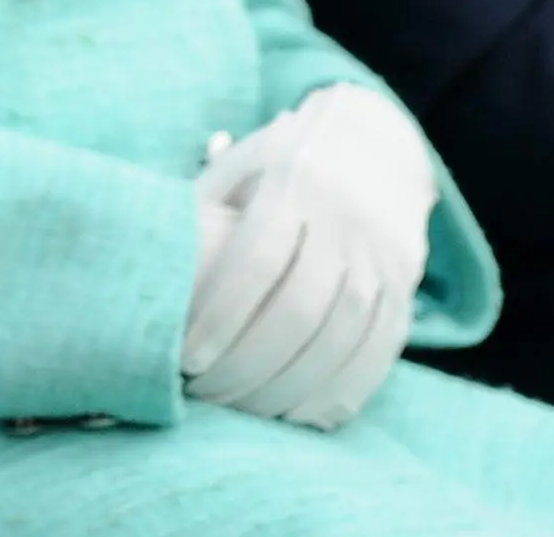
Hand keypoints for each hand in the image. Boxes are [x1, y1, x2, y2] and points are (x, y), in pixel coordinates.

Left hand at [182, 86, 434, 428]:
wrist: (377, 140)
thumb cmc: (283, 160)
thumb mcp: (243, 163)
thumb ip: (202, 207)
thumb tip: (146, 262)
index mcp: (297, 180)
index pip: (258, 259)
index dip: (222, 316)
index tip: (187, 359)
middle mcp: (347, 217)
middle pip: (298, 310)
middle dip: (248, 364)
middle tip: (208, 396)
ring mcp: (384, 253)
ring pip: (340, 338)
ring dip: (290, 387)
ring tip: (246, 413)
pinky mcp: (406, 285)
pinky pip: (379, 350)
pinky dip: (341, 389)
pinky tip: (302, 414)